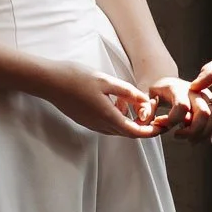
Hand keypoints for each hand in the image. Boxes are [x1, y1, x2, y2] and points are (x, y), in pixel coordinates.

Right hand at [38, 64, 158, 138]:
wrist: (49, 82)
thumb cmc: (76, 78)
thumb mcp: (106, 81)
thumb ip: (128, 93)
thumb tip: (145, 102)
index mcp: (108, 117)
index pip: (135, 132)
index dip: (151, 131)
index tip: (162, 126)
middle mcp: (100, 125)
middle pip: (128, 132)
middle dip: (142, 125)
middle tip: (152, 113)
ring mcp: (91, 125)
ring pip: (117, 129)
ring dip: (128, 120)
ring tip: (131, 102)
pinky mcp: (86, 121)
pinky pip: (107, 125)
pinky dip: (117, 118)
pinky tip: (116, 102)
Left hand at [144, 75, 211, 141]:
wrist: (167, 82)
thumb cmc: (157, 91)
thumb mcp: (145, 96)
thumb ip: (144, 108)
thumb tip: (145, 118)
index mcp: (177, 88)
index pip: (182, 106)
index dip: (171, 121)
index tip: (160, 124)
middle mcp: (195, 91)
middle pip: (204, 113)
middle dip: (192, 131)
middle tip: (177, 135)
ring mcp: (206, 96)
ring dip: (202, 134)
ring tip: (188, 139)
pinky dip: (209, 133)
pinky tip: (197, 138)